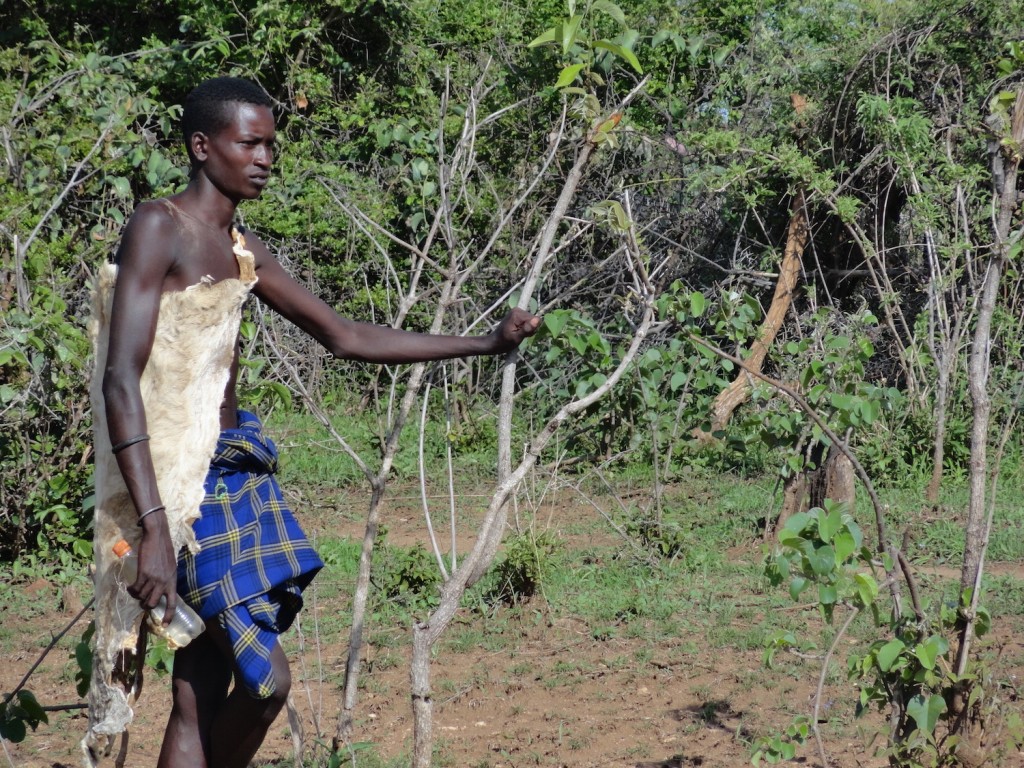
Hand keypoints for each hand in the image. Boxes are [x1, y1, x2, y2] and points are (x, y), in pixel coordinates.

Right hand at [130, 510, 177, 624]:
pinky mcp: (144, 574)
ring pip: (142, 597)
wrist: (157, 536)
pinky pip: (135, 589)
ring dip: (136, 596)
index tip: (164, 626)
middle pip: (153, 603)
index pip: (173, 602)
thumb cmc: (163, 550)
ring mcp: (154, 578)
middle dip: (145, 605)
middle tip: (141, 601)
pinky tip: (130, 586)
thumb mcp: (170, 566)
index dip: (168, 615)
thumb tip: (160, 589)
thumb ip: (167, 578)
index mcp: (173, 580)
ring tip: (134, 590)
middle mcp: (164, 582)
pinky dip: (131, 590)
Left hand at [490, 308, 540, 352]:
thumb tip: (537, 320)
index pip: (535, 319)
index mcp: (517, 314)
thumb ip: (527, 329)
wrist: (494, 343)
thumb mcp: (516, 338)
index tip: (524, 335)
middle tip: (520, 335)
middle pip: (533, 319)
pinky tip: (518, 332)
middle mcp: (518, 310)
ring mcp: (517, 312)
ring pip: (531, 321)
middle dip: (529, 329)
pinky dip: (525, 328)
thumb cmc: (504, 342)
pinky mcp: (517, 315)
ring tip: (519, 334)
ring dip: (527, 329)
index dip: (532, 329)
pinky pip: (527, 321)